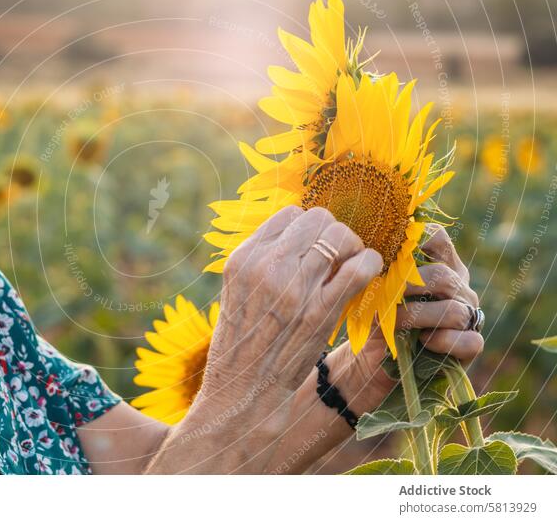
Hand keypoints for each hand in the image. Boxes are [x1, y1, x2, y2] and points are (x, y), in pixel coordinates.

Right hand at [198, 206, 382, 423]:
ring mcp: (294, 288)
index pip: (289, 214)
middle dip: (332, 234)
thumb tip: (301, 236)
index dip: (308, 229)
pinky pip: (359, 268)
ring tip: (350, 267)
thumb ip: (261, 262)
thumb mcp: (237, 291)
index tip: (314, 248)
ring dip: (353, 248)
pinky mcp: (320, 311)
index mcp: (243, 258)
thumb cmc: (242, 342)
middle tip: (337, 257)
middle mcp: (266, 267)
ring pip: (341, 236)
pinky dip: (370, 265)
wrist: (242, 392)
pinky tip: (368, 274)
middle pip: (317, 218)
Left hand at [328, 223, 483, 413]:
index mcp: (438, 263)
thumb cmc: (377, 315)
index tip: (386, 258)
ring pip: (454, 310)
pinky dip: (441, 342)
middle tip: (383, 297)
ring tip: (392, 323)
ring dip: (416, 317)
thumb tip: (367, 252)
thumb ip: (381, 268)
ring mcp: (469, 315)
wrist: (374, 357)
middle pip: (442, 275)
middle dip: (407, 287)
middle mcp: (458, 286)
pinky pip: (467, 341)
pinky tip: (421, 342)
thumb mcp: (376, 289)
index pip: (436, 238)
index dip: (412, 244)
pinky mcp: (470, 345)